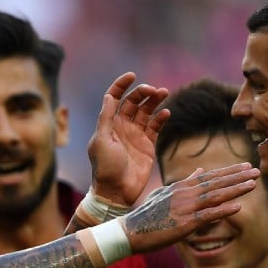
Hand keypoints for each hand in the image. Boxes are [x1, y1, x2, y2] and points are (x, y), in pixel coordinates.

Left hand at [87, 72, 169, 205]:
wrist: (116, 192)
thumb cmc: (105, 167)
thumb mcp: (101, 141)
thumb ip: (106, 118)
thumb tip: (110, 96)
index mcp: (108, 124)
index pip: (115, 97)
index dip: (121, 85)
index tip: (132, 76)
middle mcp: (122, 127)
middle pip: (133, 102)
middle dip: (143, 92)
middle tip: (153, 90)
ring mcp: (135, 135)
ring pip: (146, 112)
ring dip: (154, 101)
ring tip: (163, 93)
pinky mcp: (148, 145)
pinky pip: (156, 127)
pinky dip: (161, 118)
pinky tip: (166, 113)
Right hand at [119, 162, 257, 253]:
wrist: (129, 231)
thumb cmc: (146, 215)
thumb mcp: (164, 193)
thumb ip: (184, 183)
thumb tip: (199, 171)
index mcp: (181, 187)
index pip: (210, 176)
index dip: (229, 171)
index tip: (246, 166)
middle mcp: (185, 193)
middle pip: (216, 182)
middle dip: (238, 176)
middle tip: (257, 170)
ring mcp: (185, 207)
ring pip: (215, 195)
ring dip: (235, 189)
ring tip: (253, 184)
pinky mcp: (184, 224)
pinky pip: (207, 215)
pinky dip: (223, 210)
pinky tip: (238, 206)